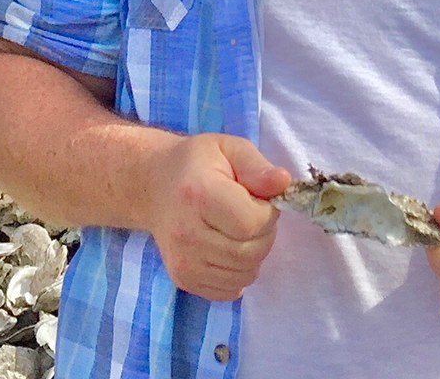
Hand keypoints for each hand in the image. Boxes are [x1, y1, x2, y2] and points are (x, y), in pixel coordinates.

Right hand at [144, 133, 289, 301]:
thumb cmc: (197, 163)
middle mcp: (187, 235)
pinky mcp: (183, 280)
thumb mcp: (230, 148)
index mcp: (199, 195)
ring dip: (254, 254)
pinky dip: (239, 272)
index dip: (267, 212)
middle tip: (253, 213)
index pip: (251, 224)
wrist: (155, 186)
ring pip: (244, 274)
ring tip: (239, 229)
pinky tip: (229, 247)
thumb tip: (284, 183)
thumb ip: (258, 167)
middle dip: (264, 234)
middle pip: (250, 252)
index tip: (259, 198)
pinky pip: (230, 290)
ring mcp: (183, 262)